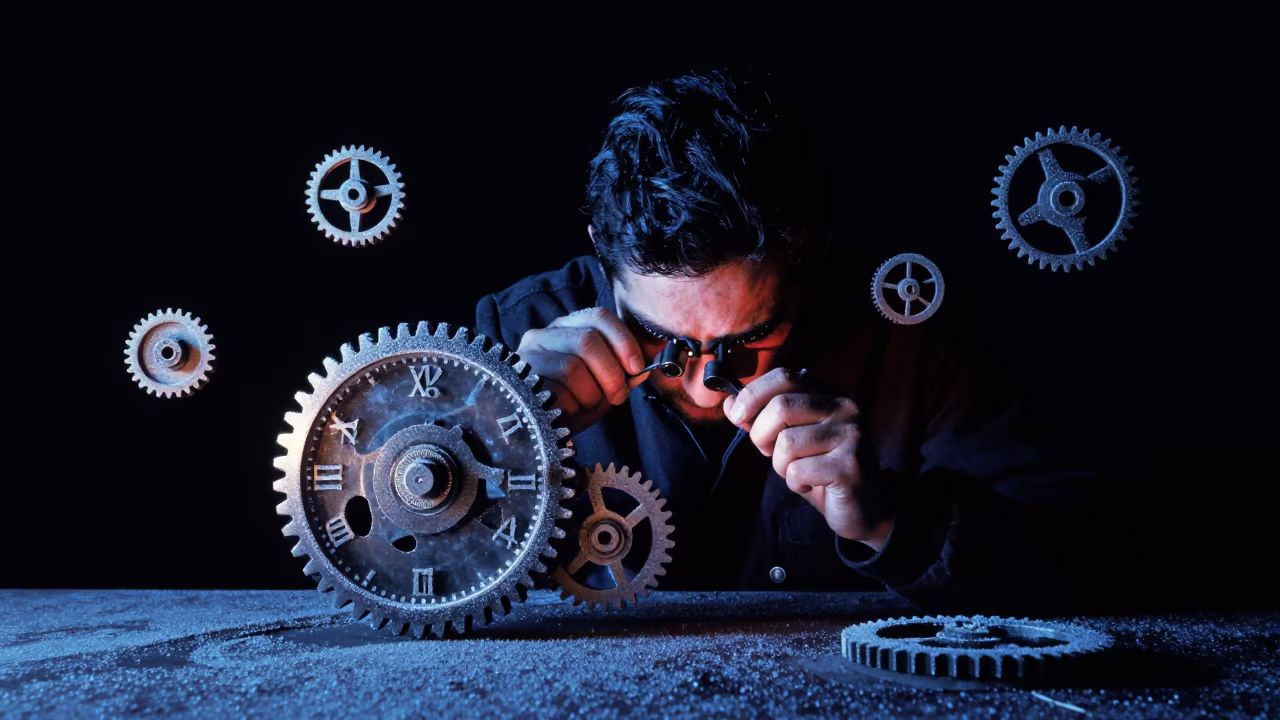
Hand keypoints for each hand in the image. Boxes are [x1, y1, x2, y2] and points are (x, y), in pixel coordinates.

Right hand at [516, 307, 649, 434]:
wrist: (539, 432)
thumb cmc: (574, 404)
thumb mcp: (605, 386)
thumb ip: (627, 370)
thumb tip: (653, 355)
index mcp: (569, 328)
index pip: (600, 317)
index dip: (624, 341)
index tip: (636, 367)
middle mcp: (544, 334)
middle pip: (588, 340)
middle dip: (611, 373)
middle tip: (617, 396)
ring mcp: (528, 355)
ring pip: (572, 367)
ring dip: (590, 394)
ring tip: (586, 405)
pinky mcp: (518, 380)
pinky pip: (555, 391)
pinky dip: (571, 406)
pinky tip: (567, 412)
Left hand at [723, 367, 891, 547]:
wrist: (862, 509)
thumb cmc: (821, 471)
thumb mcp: (789, 440)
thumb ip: (762, 418)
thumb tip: (729, 402)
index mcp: (830, 394)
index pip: (785, 376)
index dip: (753, 394)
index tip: (737, 416)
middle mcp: (846, 407)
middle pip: (781, 406)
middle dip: (761, 434)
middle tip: (771, 453)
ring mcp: (852, 435)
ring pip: (786, 442)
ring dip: (781, 465)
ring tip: (799, 472)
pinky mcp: (850, 466)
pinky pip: (798, 470)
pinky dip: (794, 483)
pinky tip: (812, 485)